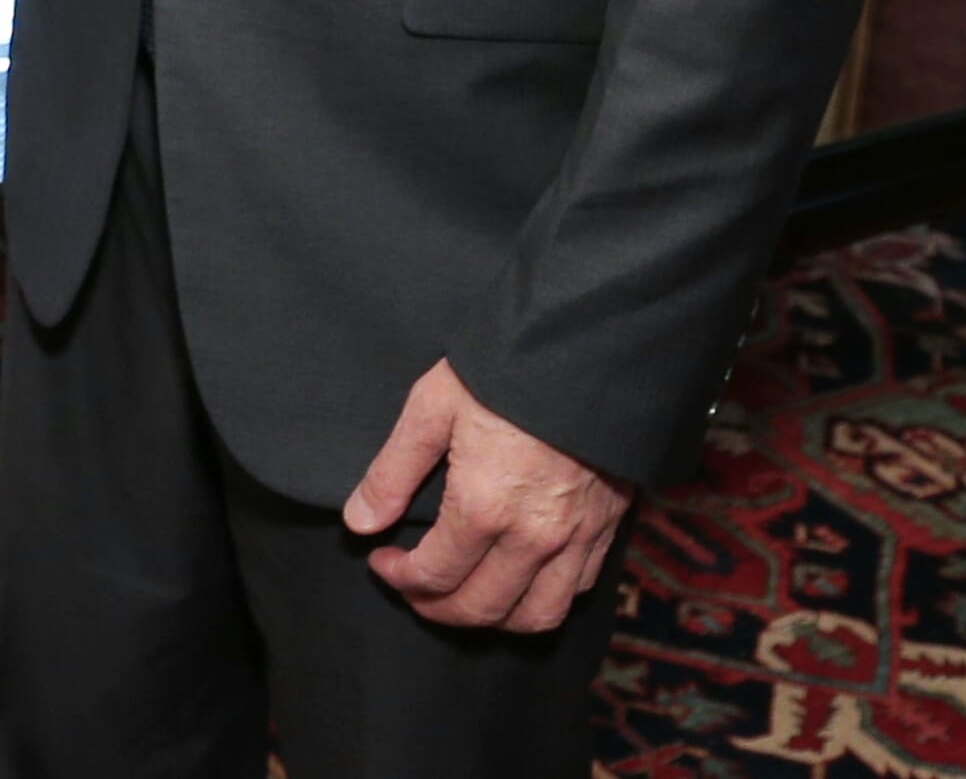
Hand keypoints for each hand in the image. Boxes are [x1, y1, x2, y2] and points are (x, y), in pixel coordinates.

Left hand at [343, 359, 628, 634]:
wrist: (587, 348)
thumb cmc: (502, 370)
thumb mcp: (432, 407)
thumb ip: (392, 471)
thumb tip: (359, 522)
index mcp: (484, 507)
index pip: (435, 575)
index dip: (399, 578)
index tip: (382, 561)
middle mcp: (533, 537)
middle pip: (481, 607)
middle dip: (437, 608)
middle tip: (413, 588)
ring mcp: (575, 537)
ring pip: (535, 616)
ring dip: (493, 618)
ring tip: (464, 596)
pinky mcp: (606, 527)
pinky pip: (577, 591)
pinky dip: (543, 600)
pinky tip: (519, 581)